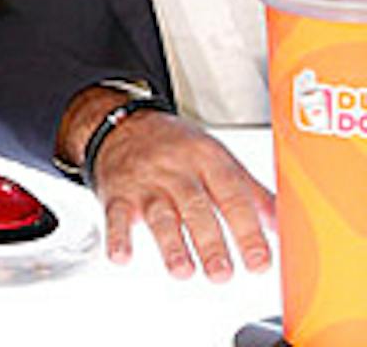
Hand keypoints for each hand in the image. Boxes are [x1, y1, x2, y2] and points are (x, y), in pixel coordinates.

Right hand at [92, 111, 273, 280]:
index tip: (259, 262)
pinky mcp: (117, 192)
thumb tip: (283, 225)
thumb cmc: (177, 147)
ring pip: (159, 213)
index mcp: (207, 159)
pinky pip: (115, 214)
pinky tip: (122, 256)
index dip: (247, 230)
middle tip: (223, 273)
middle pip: (195, 206)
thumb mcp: (217, 158)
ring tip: (183, 271)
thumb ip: (251, 192)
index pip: (231, 195)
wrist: (122, 124)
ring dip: (170, 244)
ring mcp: (145, 181)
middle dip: (209, 242)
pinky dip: (117, 236)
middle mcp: (176, 169)